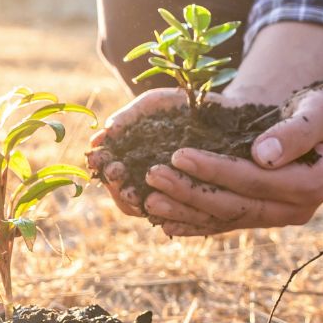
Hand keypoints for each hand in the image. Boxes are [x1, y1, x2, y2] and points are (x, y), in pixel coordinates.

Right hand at [86, 88, 193, 216]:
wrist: (225, 113)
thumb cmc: (183, 108)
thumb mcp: (154, 105)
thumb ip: (129, 118)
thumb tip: (103, 133)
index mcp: (134, 164)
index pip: (112, 173)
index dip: (102, 166)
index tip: (97, 158)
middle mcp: (150, 184)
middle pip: (125, 197)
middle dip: (115, 185)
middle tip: (115, 172)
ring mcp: (171, 196)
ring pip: (148, 209)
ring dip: (133, 202)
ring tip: (130, 190)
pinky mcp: (195, 203)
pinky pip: (178, 217)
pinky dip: (165, 212)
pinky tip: (155, 202)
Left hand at [143, 86, 322, 235]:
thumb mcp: (317, 112)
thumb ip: (295, 133)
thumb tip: (261, 155)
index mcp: (311, 186)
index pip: (254, 181)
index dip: (215, 169)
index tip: (178, 154)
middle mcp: (295, 210)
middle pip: (235, 205)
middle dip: (190, 192)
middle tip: (152, 176)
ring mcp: (278, 218)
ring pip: (226, 219)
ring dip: (186, 212)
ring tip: (149, 201)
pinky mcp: (263, 218)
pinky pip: (226, 224)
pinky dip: (196, 224)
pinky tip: (165, 224)